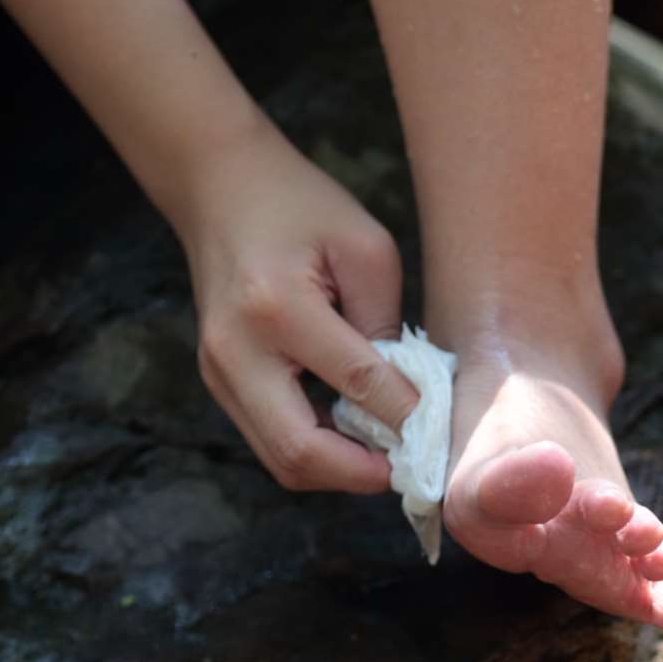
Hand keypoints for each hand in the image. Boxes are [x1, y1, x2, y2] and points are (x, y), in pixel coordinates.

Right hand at [171, 125, 422, 492]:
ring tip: (386, 452)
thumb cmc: (300, 206)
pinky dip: (317, 449)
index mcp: (277, 307)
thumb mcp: (365, 248)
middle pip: (301, 453)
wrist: (219, 187)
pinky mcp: (217, 383)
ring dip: (339, 469)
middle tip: (411, 466)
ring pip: (282, 460)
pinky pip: (271, 439)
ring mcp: (218, 373)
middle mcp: (236, 352)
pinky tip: (353, 432)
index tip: (445, 430)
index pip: (358, 384)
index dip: (408, 416)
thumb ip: (387, 324)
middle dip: (363, 474)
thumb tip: (410, 398)